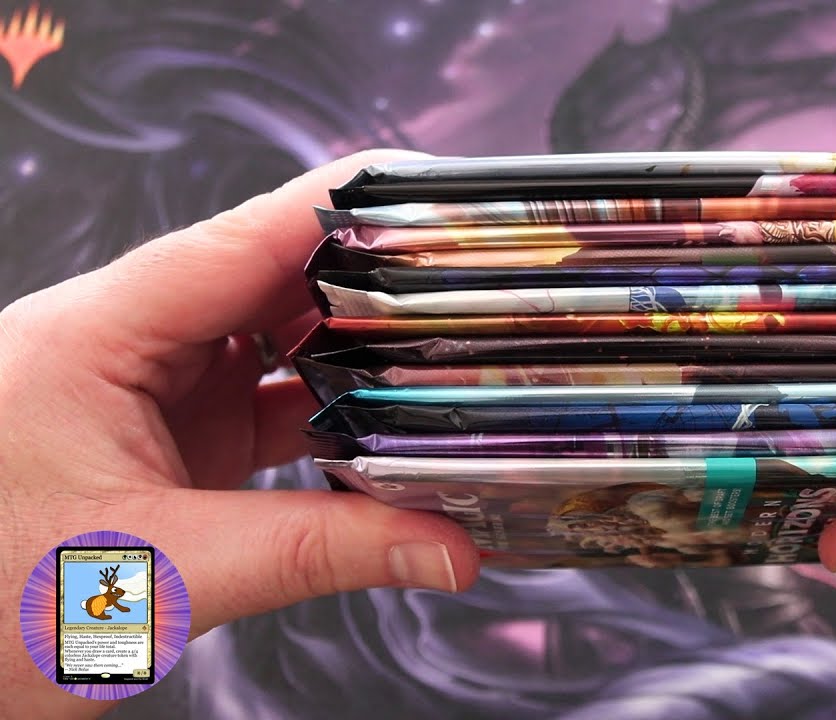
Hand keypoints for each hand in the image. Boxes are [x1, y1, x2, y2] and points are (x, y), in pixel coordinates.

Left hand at [0, 151, 478, 718]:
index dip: (339, 211)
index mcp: (93, 336)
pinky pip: (271, 403)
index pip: (237, 242)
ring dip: (354, 358)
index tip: (428, 195)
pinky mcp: (174, 439)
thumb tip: (446, 546)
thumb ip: (314, 552)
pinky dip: (333, 418)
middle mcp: (123, 346)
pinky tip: (389, 433)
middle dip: (366, 286)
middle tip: (467, 294)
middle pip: (267, 281)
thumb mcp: (160, 575)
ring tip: (446, 361)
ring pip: (276, 343)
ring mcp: (151, 392)